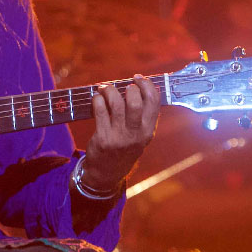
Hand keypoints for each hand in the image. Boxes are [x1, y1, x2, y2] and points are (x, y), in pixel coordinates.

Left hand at [83, 75, 159, 193]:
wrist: (107, 173)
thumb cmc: (124, 147)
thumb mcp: (140, 136)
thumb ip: (142, 116)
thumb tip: (137, 86)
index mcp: (148, 131)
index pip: (154, 102)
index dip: (147, 85)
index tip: (139, 78)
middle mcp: (136, 134)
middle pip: (135, 102)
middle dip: (129, 88)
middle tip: (122, 85)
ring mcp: (119, 136)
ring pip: (116, 103)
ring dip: (109, 90)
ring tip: (105, 88)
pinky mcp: (103, 137)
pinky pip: (100, 110)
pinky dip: (97, 99)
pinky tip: (97, 98)